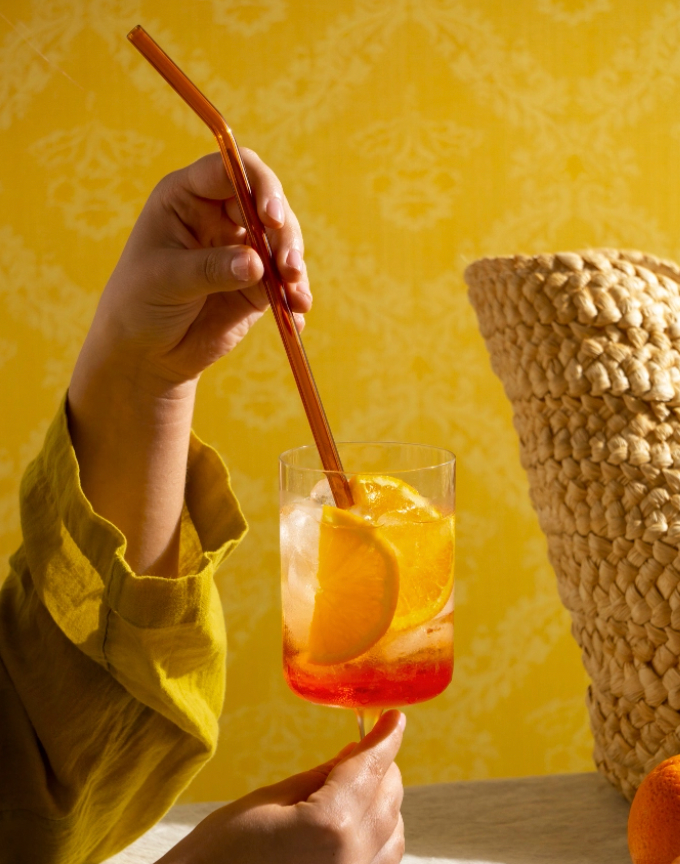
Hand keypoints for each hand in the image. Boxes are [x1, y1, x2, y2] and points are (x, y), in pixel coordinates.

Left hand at [82, 149, 310, 391]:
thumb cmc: (140, 304)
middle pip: (268, 203)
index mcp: (188, 196)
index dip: (258, 185)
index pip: (231, 169)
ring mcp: (242, 248)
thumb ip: (211, 268)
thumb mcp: (167, 280)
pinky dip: (296, 295)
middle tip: (288, 267)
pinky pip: (287, 281)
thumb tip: (256, 264)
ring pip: (283, 241)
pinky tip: (297, 314)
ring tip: (296, 297)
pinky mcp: (258, 283)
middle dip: (284, 233)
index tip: (270, 217)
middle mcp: (220, 215)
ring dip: (294, 265)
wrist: (146, 351)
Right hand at [158, 710, 405, 863]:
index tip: (394, 718)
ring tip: (358, 783)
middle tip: (365, 748)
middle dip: (382, 768)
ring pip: (393, 833)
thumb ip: (320, 778)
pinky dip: (377, 836)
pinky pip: (381, 861)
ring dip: (383, 803)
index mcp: (331, 823)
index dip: (385, 737)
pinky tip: (354, 821)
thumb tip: (354, 755)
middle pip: (389, 799)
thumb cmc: (219, 853)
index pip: (372, 767)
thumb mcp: (268, 801)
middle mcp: (354, 858)